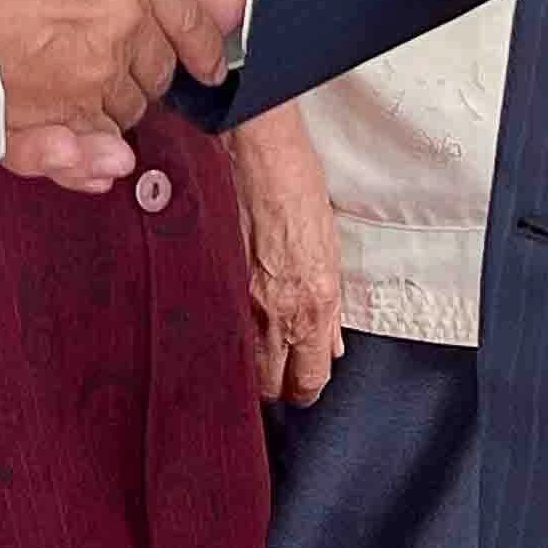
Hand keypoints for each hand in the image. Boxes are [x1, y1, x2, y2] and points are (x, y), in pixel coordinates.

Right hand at [229, 106, 344, 405]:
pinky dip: (223, 330)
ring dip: (247, 361)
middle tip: (276, 369)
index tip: (303, 382)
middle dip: (274, 383)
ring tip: (249, 347)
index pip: (308, 381)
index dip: (305, 387)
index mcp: (313, 308)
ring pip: (242, 364)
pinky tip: (225, 320)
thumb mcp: (331, 254)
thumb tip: (329, 344)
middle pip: (270, 385)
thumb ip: (329, 309)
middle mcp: (277, 315)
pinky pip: (219, 326)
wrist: (264, 160)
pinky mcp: (215, 285)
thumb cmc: (300, 194)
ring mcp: (242, 302)